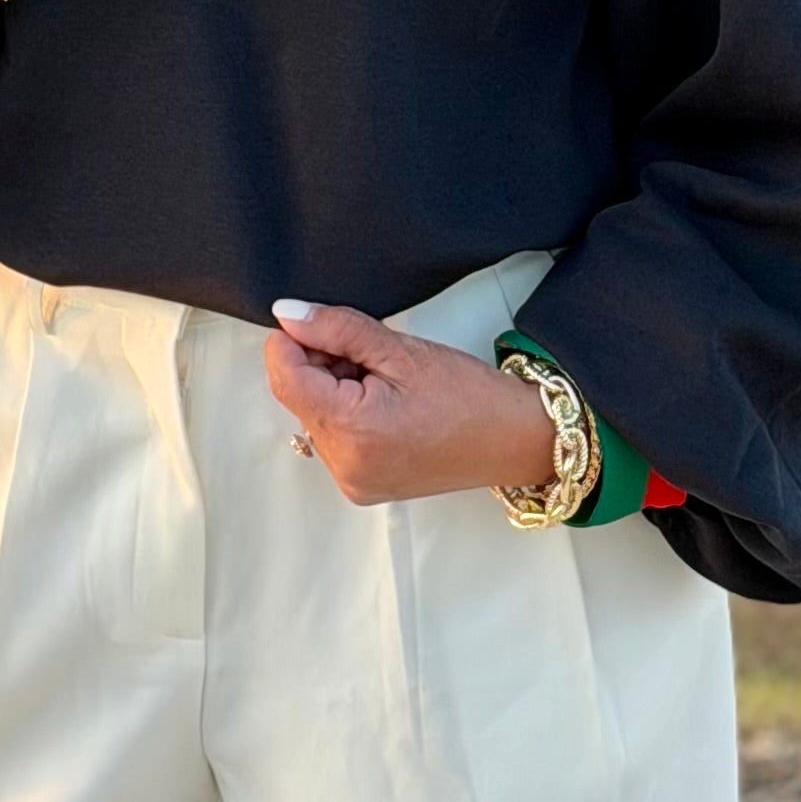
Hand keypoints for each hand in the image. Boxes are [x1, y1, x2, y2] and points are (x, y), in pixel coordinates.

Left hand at [263, 302, 559, 506]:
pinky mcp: (362, 486)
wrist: (514, 441)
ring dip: (333, 389)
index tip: (312, 323)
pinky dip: (346, 413)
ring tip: (384, 380)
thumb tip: (287, 314)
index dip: (290, 343)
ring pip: (313, 416)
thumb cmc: (472, 398)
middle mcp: (346, 467)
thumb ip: (337, 329)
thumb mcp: (401, 350)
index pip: (286, 379)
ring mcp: (353, 482)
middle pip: (298, 398)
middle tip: (368, 352)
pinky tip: (384, 404)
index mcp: (354, 433)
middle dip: (320, 364)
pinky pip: (333, 439)